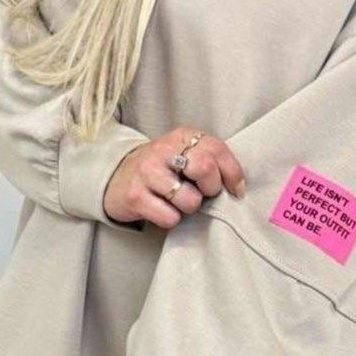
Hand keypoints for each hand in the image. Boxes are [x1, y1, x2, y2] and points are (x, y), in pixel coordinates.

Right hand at [103, 125, 245, 229]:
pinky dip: (171, 219)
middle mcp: (163, 149)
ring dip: (189, 207)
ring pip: (190, 200)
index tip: (234, 189)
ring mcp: (147, 172)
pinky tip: (162, 209)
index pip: (218, 150)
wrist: (117, 178)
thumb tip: (238, 189)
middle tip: (202, 193)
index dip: (232, 174)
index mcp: (182, 136)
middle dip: (211, 189)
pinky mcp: (135, 196)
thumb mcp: (185, 155)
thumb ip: (211, 161)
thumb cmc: (162, 170)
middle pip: (205, 168)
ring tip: (177, 200)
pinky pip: (170, 217)